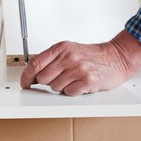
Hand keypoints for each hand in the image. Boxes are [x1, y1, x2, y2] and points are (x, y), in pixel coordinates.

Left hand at [20, 30, 140, 95]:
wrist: (116, 57)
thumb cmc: (92, 56)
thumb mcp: (69, 50)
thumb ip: (51, 60)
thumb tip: (32, 74)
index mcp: (62, 48)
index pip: (36, 63)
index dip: (26, 76)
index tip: (25, 83)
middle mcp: (69, 57)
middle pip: (43, 78)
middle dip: (47, 83)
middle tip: (58, 79)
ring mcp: (79, 68)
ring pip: (55, 87)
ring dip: (62, 87)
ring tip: (73, 80)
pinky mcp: (88, 80)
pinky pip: (69, 93)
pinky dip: (73, 92)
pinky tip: (80, 84)